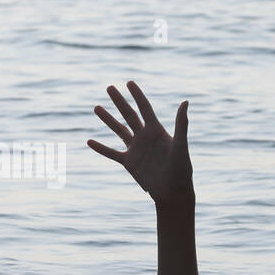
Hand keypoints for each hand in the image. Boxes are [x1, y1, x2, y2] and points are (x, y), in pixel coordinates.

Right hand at [88, 81, 193, 206]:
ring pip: (119, 130)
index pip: (145, 108)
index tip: (129, 82)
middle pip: (129, 115)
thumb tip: (185, 102)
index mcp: (157, 131)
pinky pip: (112, 153)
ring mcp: (136, 149)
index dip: (137, 95)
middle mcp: (145, 137)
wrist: (173, 192)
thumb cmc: (181, 170)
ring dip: (108, 119)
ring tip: (96, 107)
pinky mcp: (129, 163)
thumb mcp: (180, 145)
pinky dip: (101, 148)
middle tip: (109, 87)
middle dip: (119, 101)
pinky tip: (89, 141)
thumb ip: (181, 124)